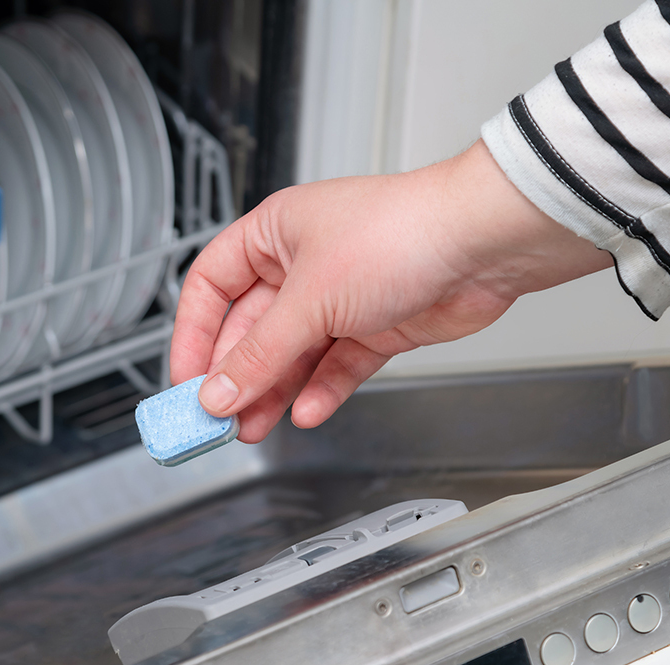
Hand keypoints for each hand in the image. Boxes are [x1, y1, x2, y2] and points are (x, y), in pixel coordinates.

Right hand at [169, 140, 611, 442]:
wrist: (483, 245)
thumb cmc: (401, 232)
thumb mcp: (310, 299)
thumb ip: (259, 354)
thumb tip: (217, 391)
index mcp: (274, 234)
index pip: (211, 286)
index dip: (193, 334)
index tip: (185, 380)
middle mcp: (303, 264)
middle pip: (250, 328)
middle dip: (234, 375)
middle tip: (216, 419)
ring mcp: (341, 298)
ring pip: (292, 355)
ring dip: (272, 392)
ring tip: (252, 428)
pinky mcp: (376, 327)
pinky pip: (336, 366)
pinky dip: (321, 390)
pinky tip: (308, 411)